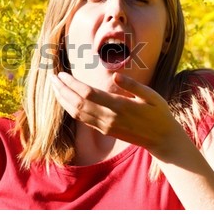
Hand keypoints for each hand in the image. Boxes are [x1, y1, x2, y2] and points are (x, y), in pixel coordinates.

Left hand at [50, 71, 182, 156]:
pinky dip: (70, 109)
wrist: (162, 139)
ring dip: (63, 99)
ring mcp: (104, 126)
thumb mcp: (151, 95)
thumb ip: (132, 85)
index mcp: (119, 106)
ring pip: (76, 113)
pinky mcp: (103, 130)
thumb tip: (115, 75)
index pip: (87, 93)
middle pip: (77, 103)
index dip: (72, 83)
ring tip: (54, 87)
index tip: (62, 74)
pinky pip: (82, 119)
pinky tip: (65, 100)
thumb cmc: (159, 113)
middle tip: (52, 77)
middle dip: (62, 90)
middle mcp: (108, 117)